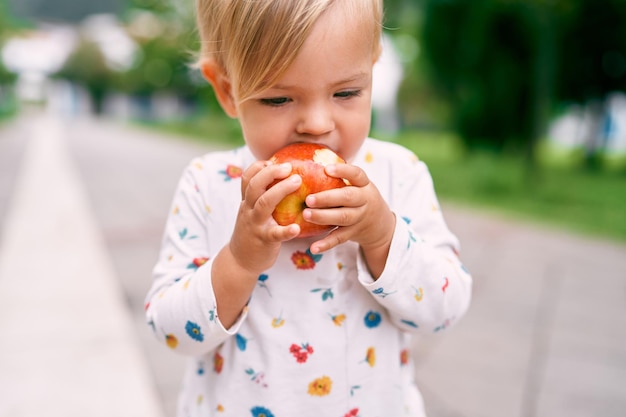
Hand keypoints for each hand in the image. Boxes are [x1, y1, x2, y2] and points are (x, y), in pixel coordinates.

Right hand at [229, 160, 302, 274]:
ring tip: (297, 182)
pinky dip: (286, 230)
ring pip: (263, 204)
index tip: (272, 160)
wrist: (240, 262)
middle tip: (289, 166)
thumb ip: (261, 198)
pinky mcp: (264, 240)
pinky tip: (296, 228)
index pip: (247, 179)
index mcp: (247, 202)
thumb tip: (282, 178)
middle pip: (255, 186)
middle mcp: (248, 210)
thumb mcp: (251, 213)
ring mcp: (255, 225)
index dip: (258, 167)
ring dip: (280, 190)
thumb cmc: (253, 233)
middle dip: (271, 173)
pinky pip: (275, 234)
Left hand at [303, 163, 394, 275]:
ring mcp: (359, 218)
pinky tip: (313, 247)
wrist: (380, 225)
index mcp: (364, 185)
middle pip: (348, 197)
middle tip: (308, 199)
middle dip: (328, 197)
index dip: (343, 171)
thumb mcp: (358, 186)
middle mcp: (364, 200)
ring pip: (343, 217)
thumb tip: (310, 157)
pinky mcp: (353, 233)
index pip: (357, 174)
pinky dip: (326, 244)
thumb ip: (341, 176)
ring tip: (305, 215)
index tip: (326, 168)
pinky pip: (339, 238)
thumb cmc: (359, 198)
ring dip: (324, 216)